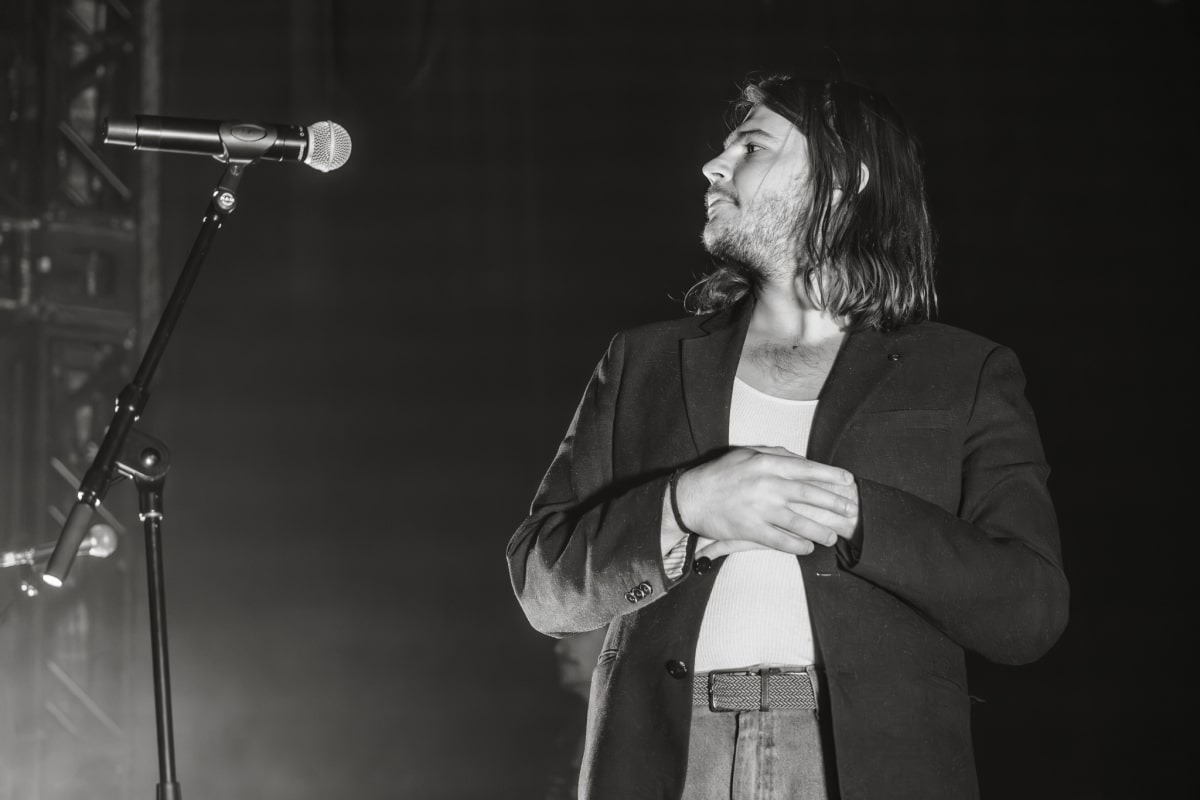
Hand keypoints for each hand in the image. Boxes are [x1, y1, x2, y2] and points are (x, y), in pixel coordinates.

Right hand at [677, 446, 858, 557]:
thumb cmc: (719, 474)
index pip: (807, 469)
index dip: (831, 475)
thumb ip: (774, 454)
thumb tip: (800, 459)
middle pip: (809, 495)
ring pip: (799, 522)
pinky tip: (808, 547)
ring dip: (820, 530)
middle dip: (834, 503)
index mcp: (766, 463)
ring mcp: (760, 509)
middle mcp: (767, 485)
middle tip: (850, 510)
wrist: (689, 498)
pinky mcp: (751, 530)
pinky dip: (797, 545)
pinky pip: (781, 540)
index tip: (848, 481)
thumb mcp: (745, 454)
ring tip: (833, 536)